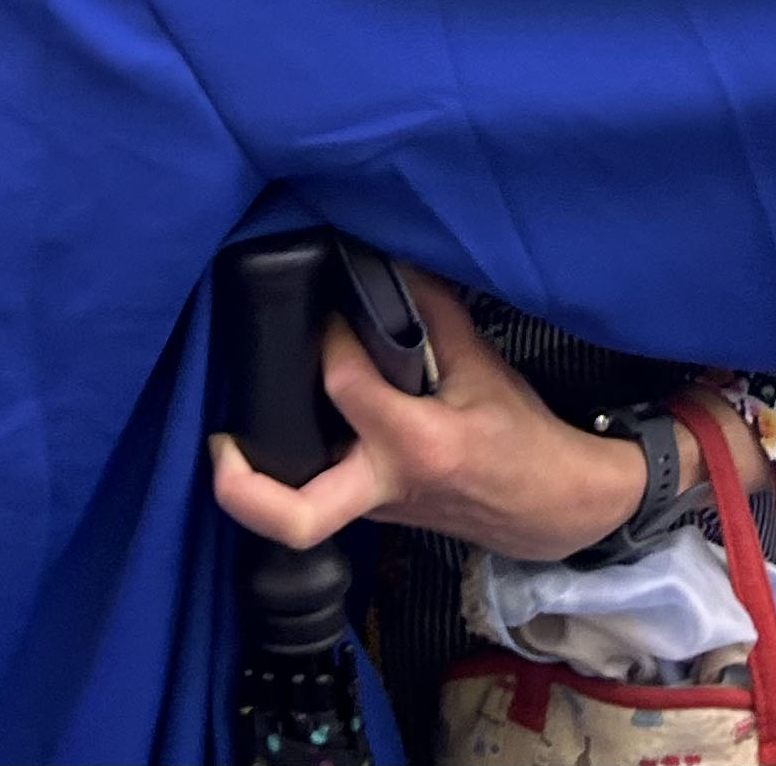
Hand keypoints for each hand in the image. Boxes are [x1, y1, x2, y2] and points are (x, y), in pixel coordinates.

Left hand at [207, 274, 762, 563]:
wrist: (556, 506)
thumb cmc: (521, 437)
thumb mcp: (483, 368)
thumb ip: (433, 311)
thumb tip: (390, 258)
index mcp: (416, 446)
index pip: (341, 384)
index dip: (328, 338)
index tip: (331, 308)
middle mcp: (381, 486)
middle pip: (294, 517)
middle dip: (241, 486)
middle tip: (219, 440)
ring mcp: (372, 509)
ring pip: (298, 510)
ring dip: (261, 474)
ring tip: (239, 423)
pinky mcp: (370, 512)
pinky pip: (319, 489)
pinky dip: (298, 459)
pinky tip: (295, 417)